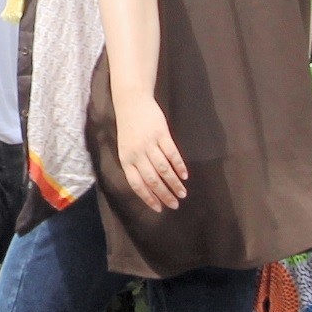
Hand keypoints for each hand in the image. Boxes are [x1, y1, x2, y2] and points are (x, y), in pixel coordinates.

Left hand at [112, 88, 189, 212]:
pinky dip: (179, 166)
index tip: (160, 208)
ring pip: (164, 169)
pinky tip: (185, 175)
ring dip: (174, 183)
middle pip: (152, 179)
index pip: (137, 184)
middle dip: (165, 195)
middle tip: (175, 204)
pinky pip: (172, 154)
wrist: (132, 103)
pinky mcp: (161, 134)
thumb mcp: (126, 149)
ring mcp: (149, 144)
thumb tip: (149, 187)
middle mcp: (137, 154)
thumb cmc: (129, 129)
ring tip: (183, 192)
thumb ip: (135, 166)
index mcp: (126, 160)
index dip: (149, 198)